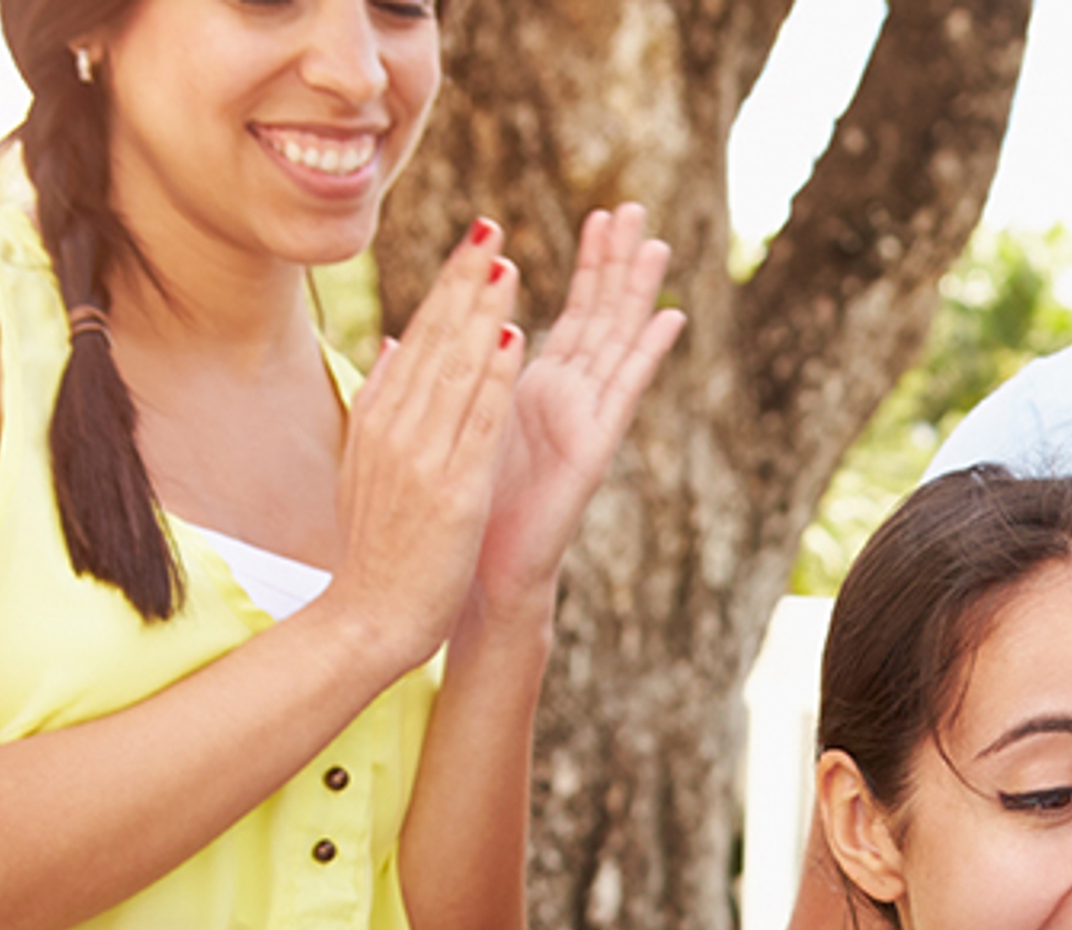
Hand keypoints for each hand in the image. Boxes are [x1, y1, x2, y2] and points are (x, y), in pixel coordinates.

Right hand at [324, 220, 528, 669]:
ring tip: (506, 263)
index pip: (417, 338)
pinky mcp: (451, 490)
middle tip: (491, 229)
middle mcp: (395, 428)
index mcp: (379, 418)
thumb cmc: (378, 545)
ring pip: (455, 369)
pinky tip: (515, 338)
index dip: (446, 288)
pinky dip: (494, 377)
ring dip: (482, 312)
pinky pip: (477, 422)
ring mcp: (421, 457)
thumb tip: (391, 342)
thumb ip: (382, 399)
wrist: (368, 615)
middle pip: (433, 341)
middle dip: (463, 282)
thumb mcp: (368, 463)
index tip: (473, 245)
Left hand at [473, 205, 684, 613]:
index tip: (592, 217)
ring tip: (654, 242)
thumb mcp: (439, 430)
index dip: (576, 266)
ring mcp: (581, 422)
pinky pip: (622, 390)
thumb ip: (433, 380)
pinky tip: (670, 317)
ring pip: (613, 341)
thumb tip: (401, 335)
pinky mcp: (592, 448)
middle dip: (610, 262)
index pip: (557, 313)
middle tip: (628, 208)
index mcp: (528, 392)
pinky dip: (647, 353)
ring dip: (635, 291)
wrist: (472, 579)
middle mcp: (562, 401)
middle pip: (594, 316)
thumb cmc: (457, 514)